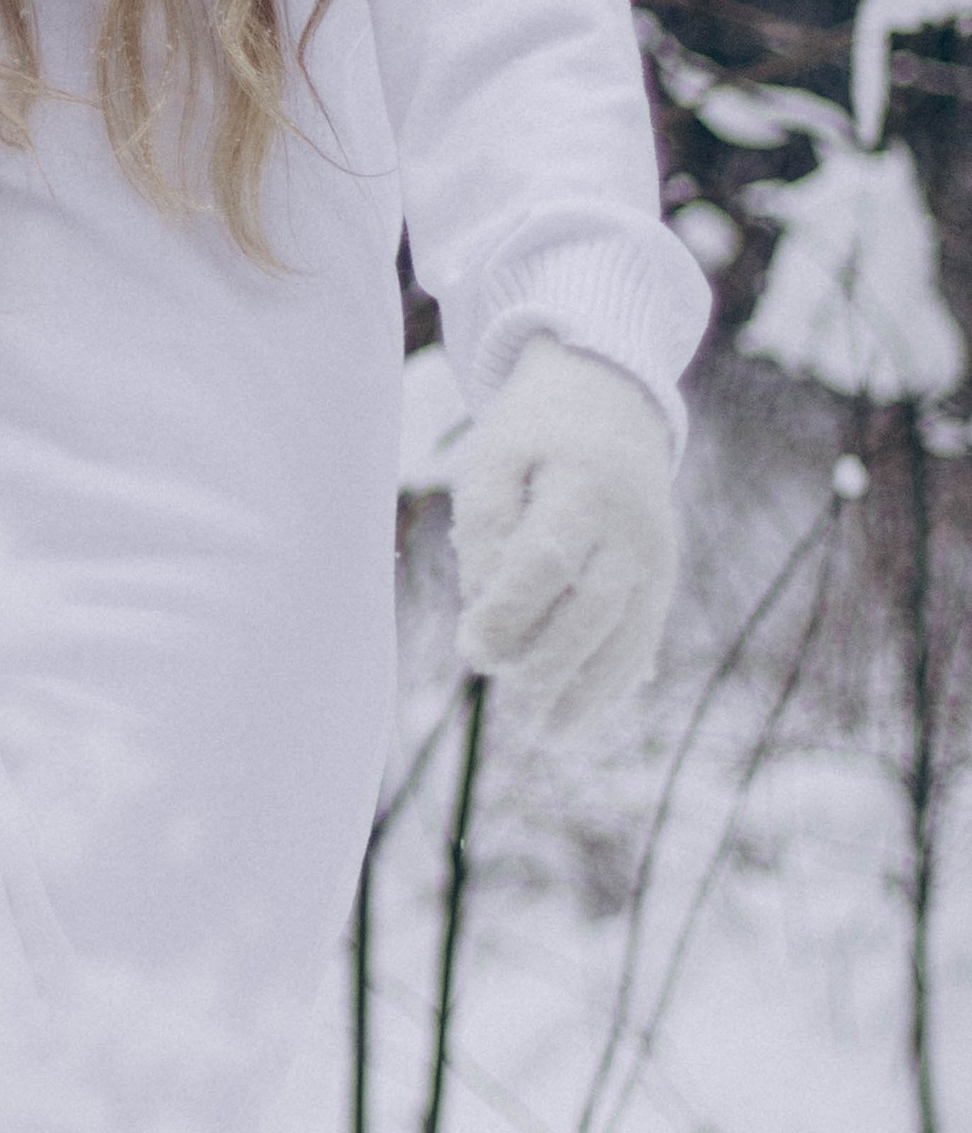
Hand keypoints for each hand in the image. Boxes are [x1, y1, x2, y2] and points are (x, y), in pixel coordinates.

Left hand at [449, 333, 676, 731]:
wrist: (611, 398)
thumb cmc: (534, 433)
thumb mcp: (491, 457)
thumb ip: (484, 526)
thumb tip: (484, 602)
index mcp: (585, 487)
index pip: (548, 561)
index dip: (509, 612)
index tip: (471, 649)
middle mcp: (632, 528)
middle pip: (594, 608)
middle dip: (548, 662)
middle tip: (505, 698)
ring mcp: (656, 556)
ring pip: (628, 634)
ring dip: (588, 691)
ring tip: (545, 734)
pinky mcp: (661, 577)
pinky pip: (642, 638)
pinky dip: (612, 682)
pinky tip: (577, 719)